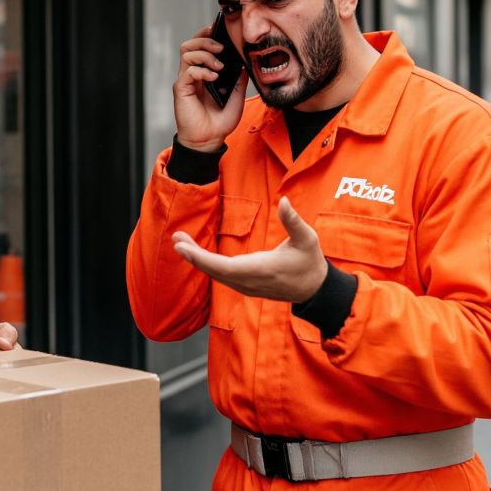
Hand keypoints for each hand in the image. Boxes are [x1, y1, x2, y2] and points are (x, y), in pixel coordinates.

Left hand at [171, 197, 326, 302]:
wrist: (314, 289)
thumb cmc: (310, 262)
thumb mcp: (307, 239)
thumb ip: (294, 220)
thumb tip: (284, 201)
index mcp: (261, 269)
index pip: (224, 267)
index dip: (201, 259)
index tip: (184, 247)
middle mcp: (248, 281)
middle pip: (213, 271)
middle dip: (192, 256)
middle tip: (176, 239)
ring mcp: (245, 286)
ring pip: (215, 274)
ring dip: (196, 258)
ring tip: (180, 241)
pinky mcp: (244, 285)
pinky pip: (220, 275)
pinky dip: (205, 264)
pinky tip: (195, 253)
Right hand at [174, 23, 248, 151]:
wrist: (209, 140)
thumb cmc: (219, 122)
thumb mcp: (236, 96)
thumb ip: (238, 79)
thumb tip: (244, 63)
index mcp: (204, 72)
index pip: (200, 46)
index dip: (207, 35)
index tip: (220, 31)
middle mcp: (192, 74)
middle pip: (190, 44)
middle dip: (205, 40)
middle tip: (221, 48)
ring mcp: (186, 80)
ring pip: (186, 52)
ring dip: (205, 54)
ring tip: (218, 65)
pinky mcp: (181, 89)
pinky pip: (188, 71)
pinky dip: (202, 70)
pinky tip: (214, 77)